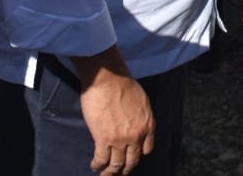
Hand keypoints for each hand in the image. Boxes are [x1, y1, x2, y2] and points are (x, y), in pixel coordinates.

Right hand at [73, 47, 154, 173]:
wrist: (108, 77)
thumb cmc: (123, 83)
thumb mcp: (142, 100)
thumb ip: (140, 116)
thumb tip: (133, 123)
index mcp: (148, 125)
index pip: (147, 149)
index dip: (138, 154)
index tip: (131, 155)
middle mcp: (136, 136)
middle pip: (132, 161)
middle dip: (125, 170)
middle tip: (119, 173)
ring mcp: (120, 139)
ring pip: (116, 165)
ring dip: (110, 173)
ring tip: (105, 174)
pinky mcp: (103, 138)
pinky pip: (101, 159)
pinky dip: (97, 165)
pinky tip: (94, 165)